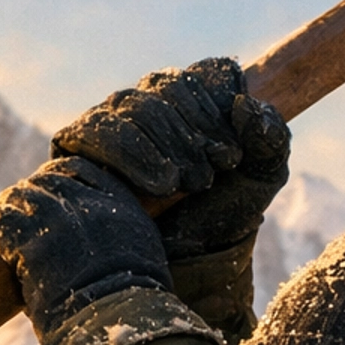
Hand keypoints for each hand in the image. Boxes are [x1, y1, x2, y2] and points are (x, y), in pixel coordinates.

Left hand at [0, 156, 171, 339]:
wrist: (115, 330)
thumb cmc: (131, 316)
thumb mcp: (141, 268)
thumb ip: (123, 248)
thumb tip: (103, 261)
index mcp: (121, 204)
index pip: (79, 171)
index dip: (55, 180)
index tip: (43, 196)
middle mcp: (88, 201)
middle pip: (44, 182)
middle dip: (24, 198)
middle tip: (9, 220)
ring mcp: (56, 216)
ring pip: (15, 198)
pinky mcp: (27, 236)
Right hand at [51, 57, 290, 260]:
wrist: (184, 270)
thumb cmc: (219, 222)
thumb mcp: (259, 182)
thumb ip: (271, 141)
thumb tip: (246, 103)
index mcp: (193, 102)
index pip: (203, 74)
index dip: (217, 106)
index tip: (232, 154)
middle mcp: (149, 105)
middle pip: (164, 85)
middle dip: (192, 129)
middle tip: (211, 174)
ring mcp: (110, 124)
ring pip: (129, 104)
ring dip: (164, 142)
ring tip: (184, 184)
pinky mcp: (74, 148)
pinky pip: (92, 129)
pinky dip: (127, 150)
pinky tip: (158, 184)